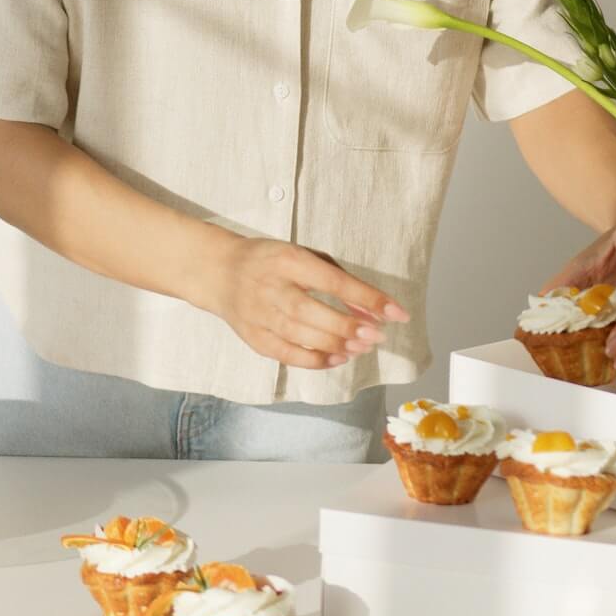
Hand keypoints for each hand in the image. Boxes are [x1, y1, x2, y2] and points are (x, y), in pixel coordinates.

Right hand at [207, 235, 408, 369]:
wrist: (219, 271)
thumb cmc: (271, 261)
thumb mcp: (302, 255)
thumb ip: (336, 278)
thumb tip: (368, 307)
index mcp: (287, 259)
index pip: (332, 280)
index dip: (366, 297)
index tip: (396, 312)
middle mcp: (271, 286)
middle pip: (311, 312)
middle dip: (348, 326)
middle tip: (377, 335)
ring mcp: (259, 314)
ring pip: (300, 335)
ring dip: (336, 344)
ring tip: (362, 347)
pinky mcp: (253, 337)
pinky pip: (287, 355)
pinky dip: (315, 360)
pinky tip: (337, 358)